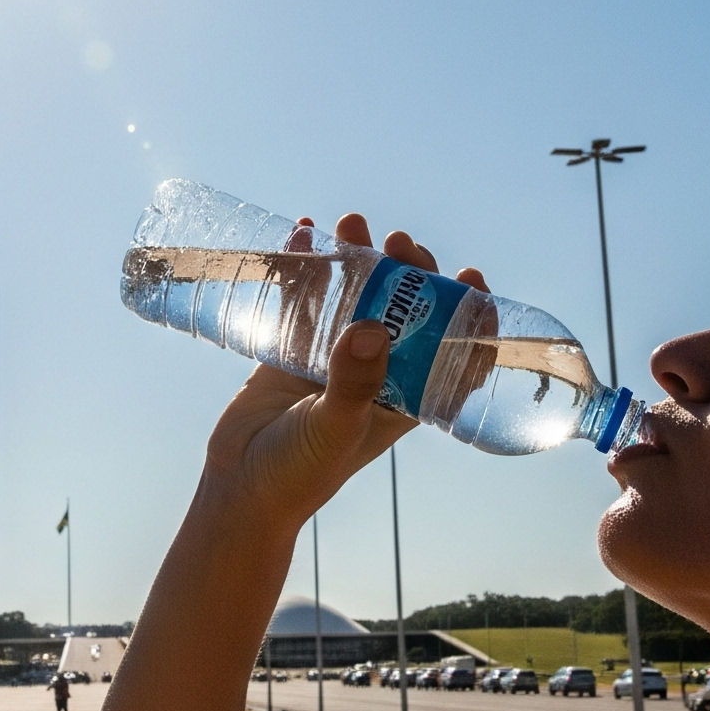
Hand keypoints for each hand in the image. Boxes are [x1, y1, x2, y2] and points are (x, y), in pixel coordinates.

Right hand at [199, 214, 485, 527]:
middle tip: (397, 242)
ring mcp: (333, 356)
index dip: (469, 316)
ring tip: (351, 223)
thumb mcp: (334, 429)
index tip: (470, 277)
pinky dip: (305, 264)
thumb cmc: (299, 474)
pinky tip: (301, 232)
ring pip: (356, 294)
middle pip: (405, 310)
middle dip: (408, 271)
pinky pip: (304, 297)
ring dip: (358, 257)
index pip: (453, 353)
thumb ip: (353, 383)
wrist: (239, 487)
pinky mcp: (292, 347)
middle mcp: (375, 371)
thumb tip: (373, 328)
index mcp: (404, 397)